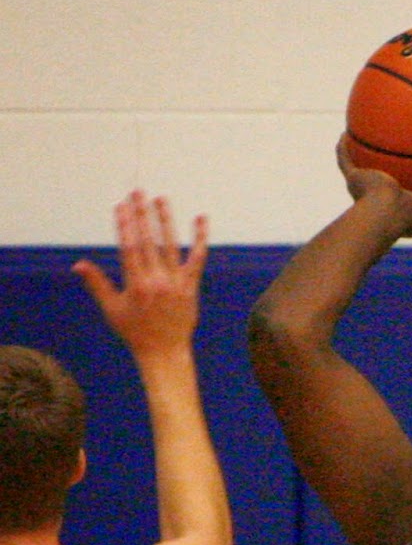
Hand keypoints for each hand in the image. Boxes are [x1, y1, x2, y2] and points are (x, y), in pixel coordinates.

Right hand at [73, 192, 206, 358]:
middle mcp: (157, 281)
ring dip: (165, 220)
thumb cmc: (135, 332)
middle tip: (137, 192)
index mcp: (136, 285)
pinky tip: (201, 219)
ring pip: (171, 245)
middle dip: (141, 215)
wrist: (165, 351)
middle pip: (148, 241)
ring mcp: (176, 282)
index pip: (129, 248)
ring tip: (160, 198)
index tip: (121, 206)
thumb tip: (78, 265)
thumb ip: (97, 284)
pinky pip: (197, 258)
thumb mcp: (112, 309)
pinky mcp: (190, 286)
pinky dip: (200, 239)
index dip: (125, 226)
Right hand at [335, 136, 411, 241]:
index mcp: (398, 206)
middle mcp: (379, 197)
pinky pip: (345, 158)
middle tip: (394, 153)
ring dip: (362, 156)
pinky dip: (343, 148)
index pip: (404, 196)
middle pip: (382, 180)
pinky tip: (345, 134)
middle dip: (385, 170)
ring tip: (368, 137)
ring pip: (361, 168)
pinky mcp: (353, 177)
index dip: (409, 188)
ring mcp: (363, 186)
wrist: (384, 214)